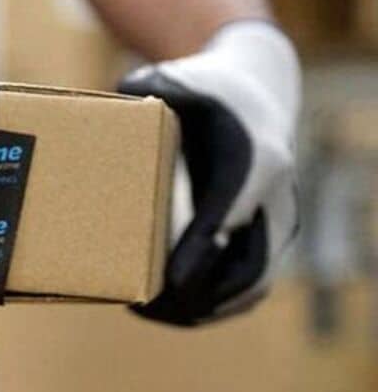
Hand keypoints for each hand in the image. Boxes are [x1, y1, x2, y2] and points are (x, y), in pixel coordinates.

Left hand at [120, 21, 299, 325]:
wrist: (257, 93)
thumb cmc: (205, 90)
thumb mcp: (176, 81)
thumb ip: (145, 95)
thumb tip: (110, 114)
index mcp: (256, 157)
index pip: (229, 211)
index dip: (199, 248)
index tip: (169, 280)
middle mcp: (277, 194)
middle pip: (245, 262)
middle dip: (195, 291)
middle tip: (142, 305)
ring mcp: (280, 219)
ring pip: (251, 282)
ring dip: (203, 305)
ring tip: (148, 310)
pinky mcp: (273, 237)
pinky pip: (251, 284)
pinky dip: (214, 304)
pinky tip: (170, 309)